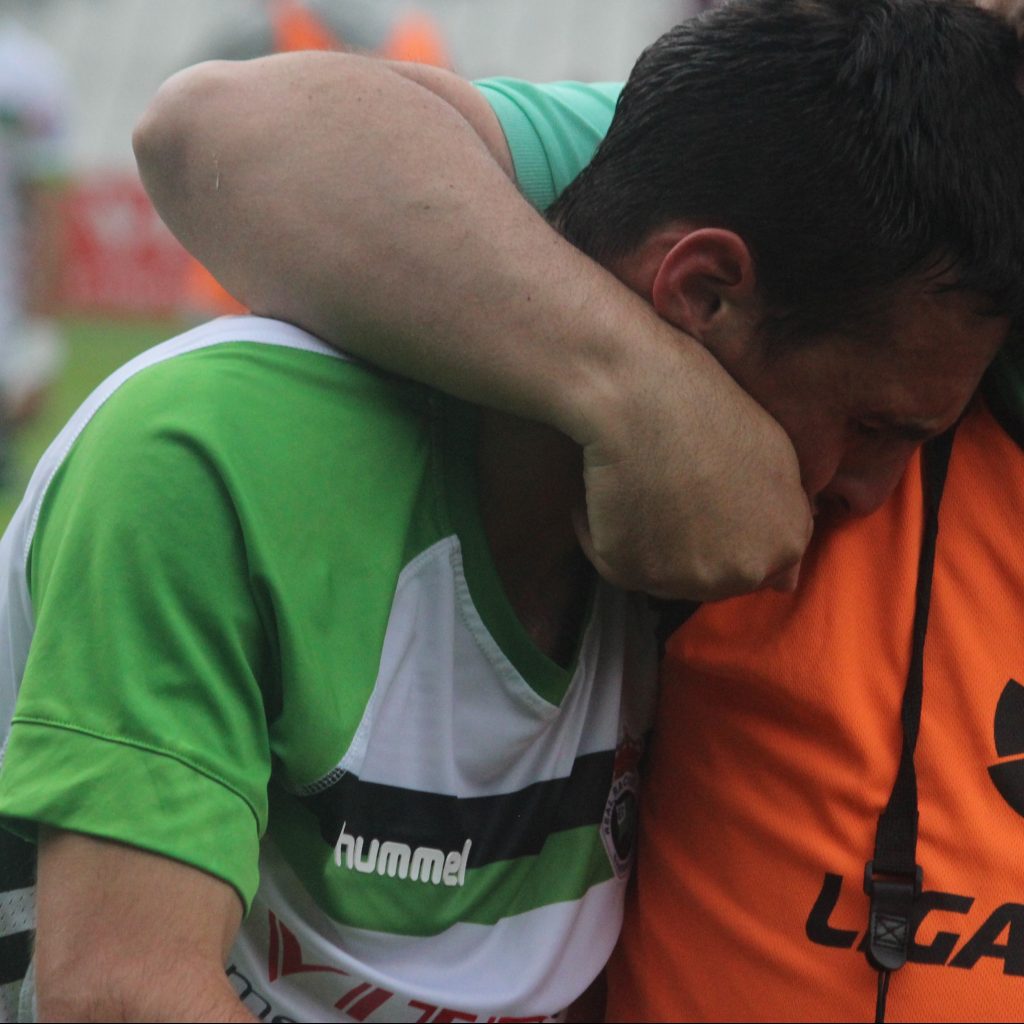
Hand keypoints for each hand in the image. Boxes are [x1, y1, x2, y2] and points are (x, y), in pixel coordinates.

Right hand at [572, 337, 812, 600]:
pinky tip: (607, 491)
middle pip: (709, 576)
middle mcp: (743, 572)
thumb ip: (785, 518)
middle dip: (688, 545)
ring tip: (637, 488)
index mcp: (785, 543)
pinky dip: (601, 533)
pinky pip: (611, 562)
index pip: (758, 564)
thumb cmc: (711, 410)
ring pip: (660, 575)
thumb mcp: (778, 460)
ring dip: (646, 542)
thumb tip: (787, 584)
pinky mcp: (632, 573)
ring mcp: (689, 579)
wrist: (644, 396)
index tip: (701, 503)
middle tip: (666, 494)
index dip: (725, 531)